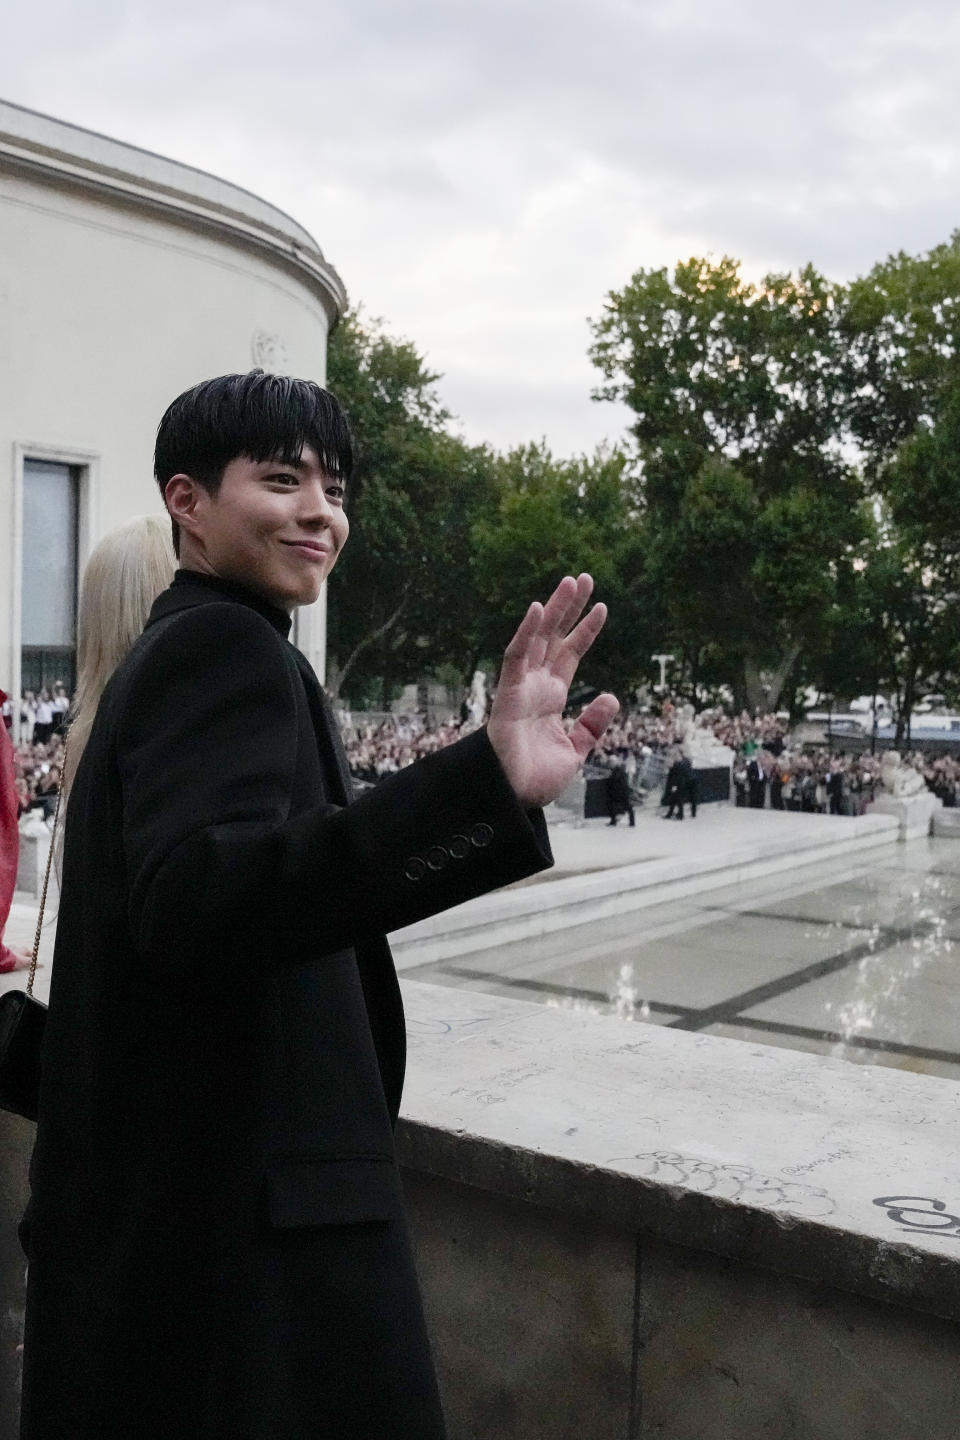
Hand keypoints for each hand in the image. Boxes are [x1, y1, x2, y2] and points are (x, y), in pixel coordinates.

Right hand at [487, 573, 618, 808]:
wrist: (511, 799)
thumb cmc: (535, 779)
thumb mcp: (575, 750)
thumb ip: (592, 724)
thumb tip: (610, 696)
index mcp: (551, 697)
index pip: (570, 654)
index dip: (585, 630)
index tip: (602, 606)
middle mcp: (536, 686)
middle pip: (554, 637)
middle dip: (569, 607)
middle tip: (583, 577)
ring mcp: (521, 687)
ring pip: (538, 638)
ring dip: (554, 609)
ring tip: (571, 581)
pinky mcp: (508, 694)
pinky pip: (515, 657)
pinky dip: (526, 633)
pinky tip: (538, 608)